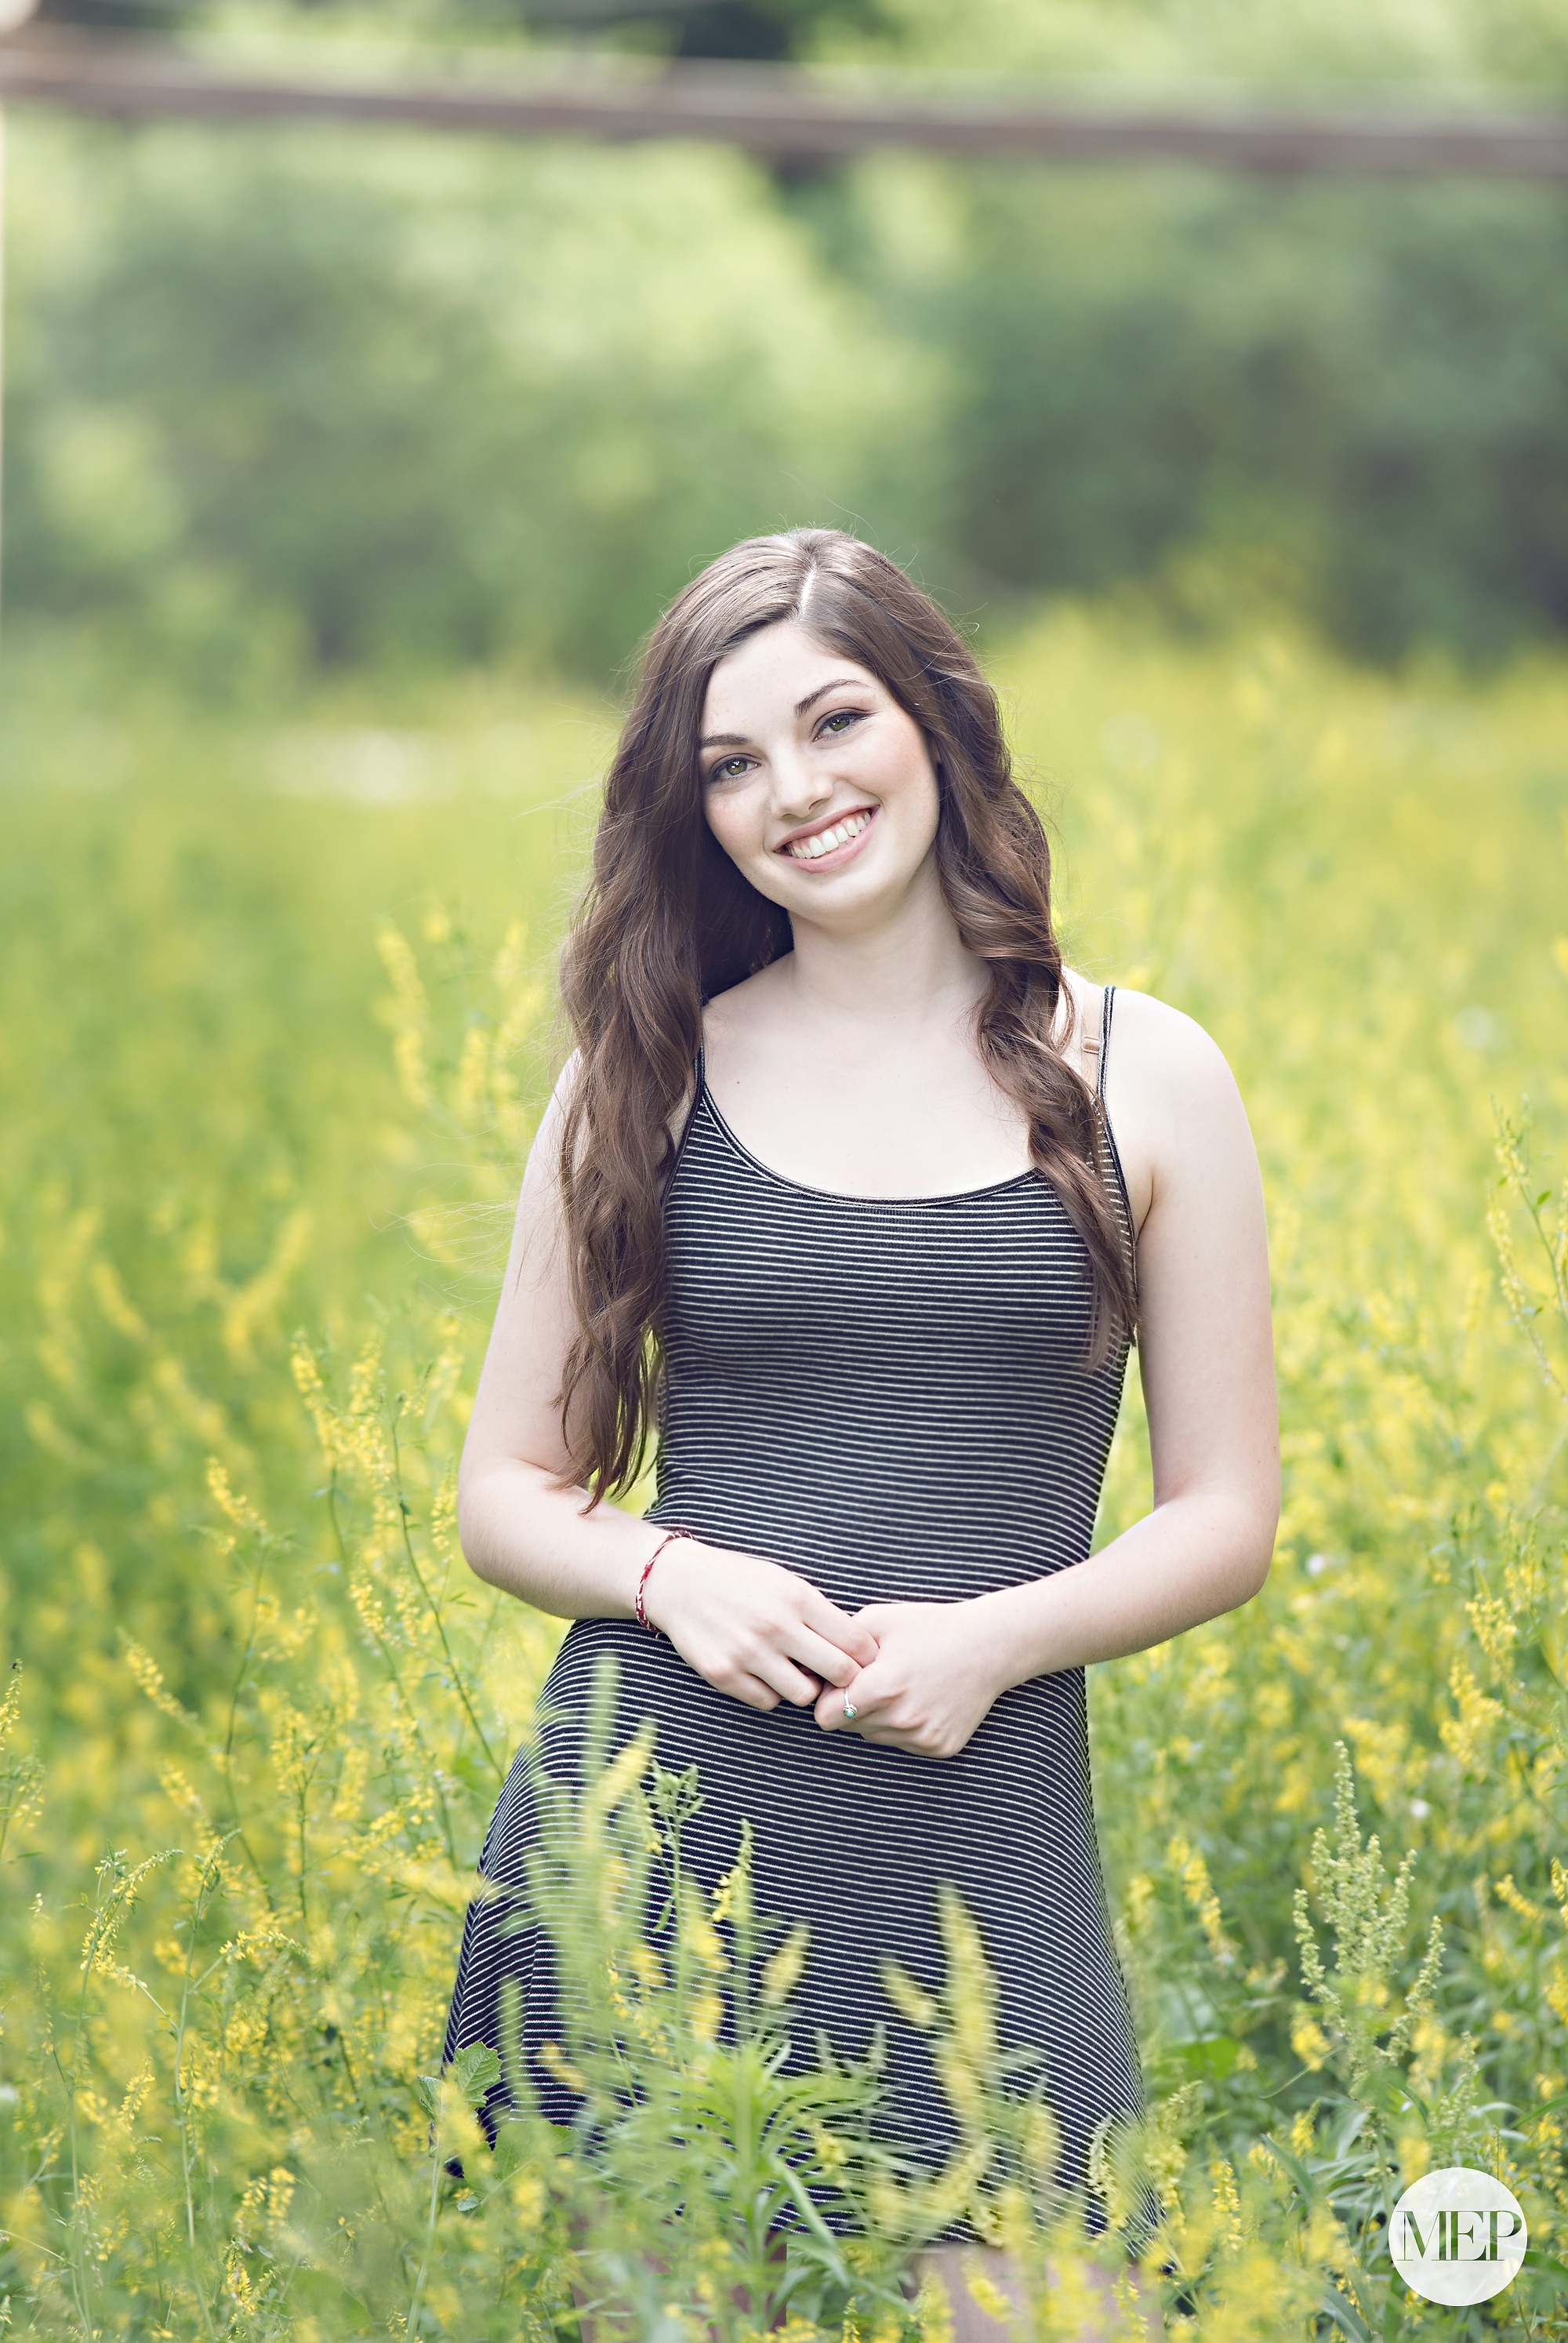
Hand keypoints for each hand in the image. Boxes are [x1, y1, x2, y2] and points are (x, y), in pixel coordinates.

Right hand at [643, 1538, 880, 1713]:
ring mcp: (747, 1653)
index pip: (856, 1642)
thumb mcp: (785, 1581)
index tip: (862, 1660)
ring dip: (805, 1688)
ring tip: (794, 1671)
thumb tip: (858, 1650)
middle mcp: (774, 1626)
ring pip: (804, 1695)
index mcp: (796, 1597)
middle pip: (839, 1673)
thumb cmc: (741, 1581)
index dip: (866, 1656)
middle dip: (845, 1679)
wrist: (679, 1583)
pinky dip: (771, 1693)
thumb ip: (819, 1612)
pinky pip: (767, 1702)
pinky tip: (763, 1673)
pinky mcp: (723, 1674)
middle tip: (836, 1675)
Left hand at [813, 1598, 1010, 1758]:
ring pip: (874, 1737)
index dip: (828, 1698)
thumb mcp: (877, 1620)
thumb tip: (807, 1667)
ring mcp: (923, 1737)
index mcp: (881, 1688)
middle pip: (849, 1728)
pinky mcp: (940, 1748)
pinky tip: (922, 1699)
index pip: (825, 1717)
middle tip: (875, 1679)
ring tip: (901, 1685)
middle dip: (851, 1706)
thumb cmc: (929, 1626)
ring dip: (877, 1717)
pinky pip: (903, 1744)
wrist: (988, 1645)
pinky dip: (904, 1726)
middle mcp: (901, 1719)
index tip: (840, 1682)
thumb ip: (836, 1645)